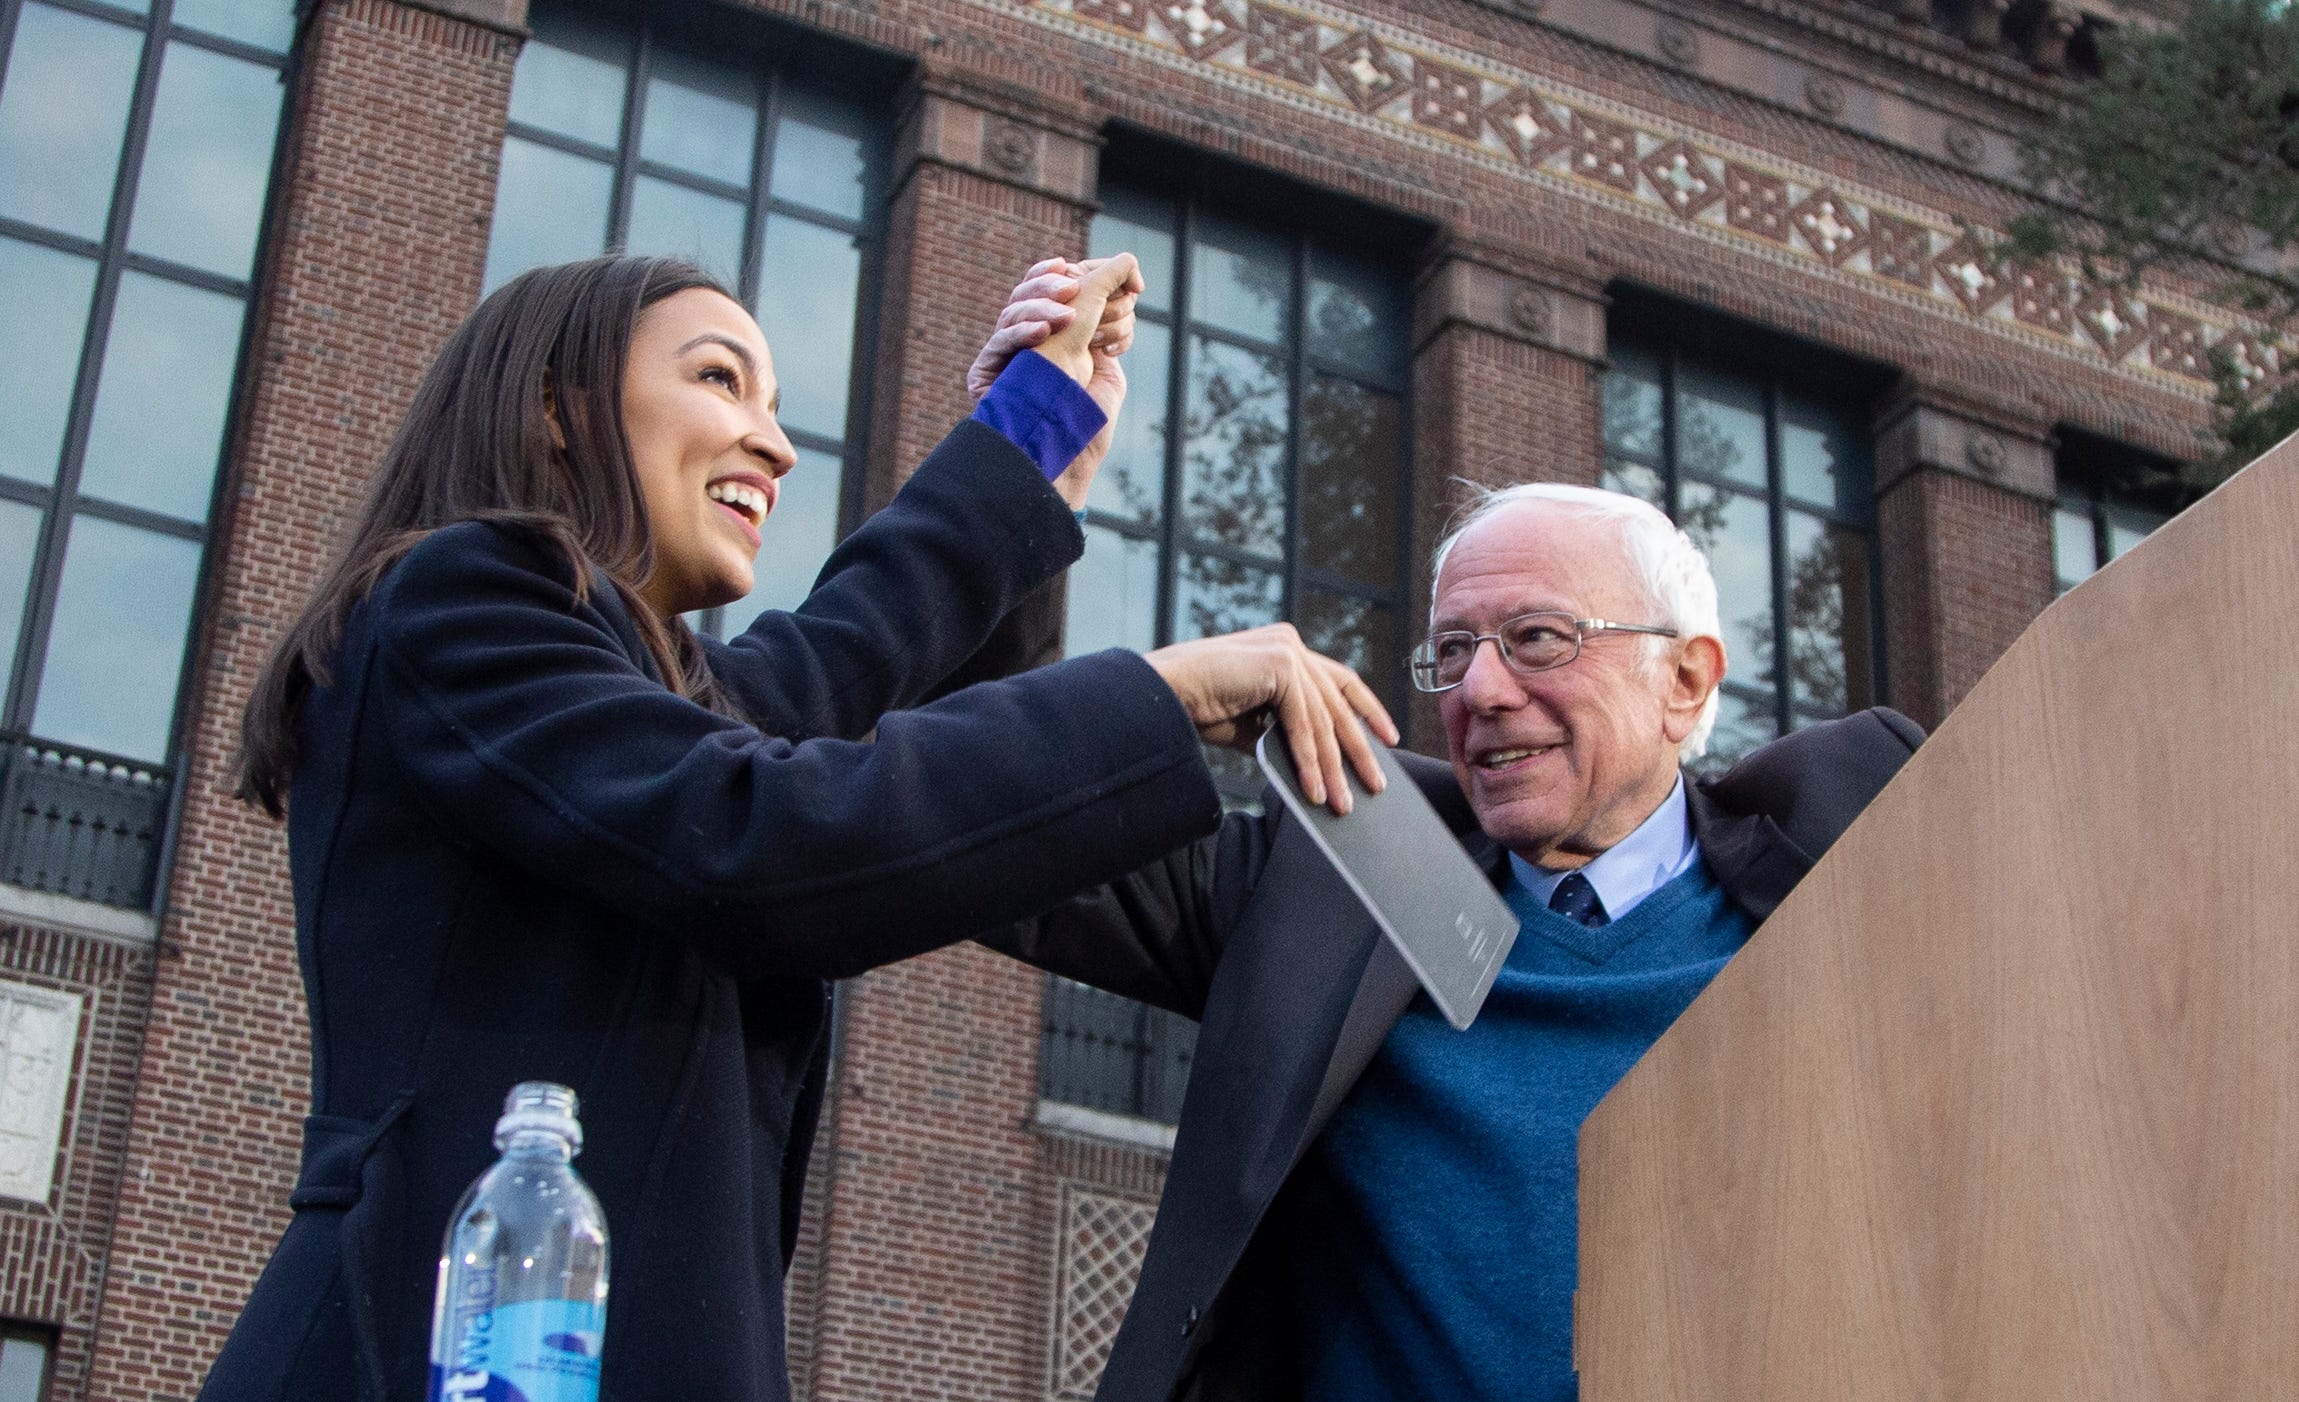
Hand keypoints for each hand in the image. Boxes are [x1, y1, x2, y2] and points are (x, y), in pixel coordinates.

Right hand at [967, 254, 1143, 508]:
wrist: (1067, 464)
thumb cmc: (1086, 423)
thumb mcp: (1106, 365)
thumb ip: (1103, 327)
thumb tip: (1118, 283)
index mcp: (1047, 337)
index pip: (1041, 292)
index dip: (1050, 274)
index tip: (1068, 265)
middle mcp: (1021, 344)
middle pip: (1023, 296)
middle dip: (1048, 286)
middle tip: (1073, 288)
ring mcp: (1002, 360)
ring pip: (1011, 315)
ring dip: (1039, 307)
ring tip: (1067, 315)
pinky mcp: (984, 378)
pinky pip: (999, 345)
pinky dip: (1022, 333)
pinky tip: (1045, 331)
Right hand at [1144, 624, 1400, 814]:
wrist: (1160, 696)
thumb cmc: (1197, 708)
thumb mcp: (1253, 722)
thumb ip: (1284, 731)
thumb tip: (1317, 766)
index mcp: (1286, 649)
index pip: (1339, 681)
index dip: (1367, 710)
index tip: (1388, 738)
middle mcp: (1290, 643)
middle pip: (1338, 702)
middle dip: (1359, 749)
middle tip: (1376, 785)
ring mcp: (1286, 649)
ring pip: (1322, 718)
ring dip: (1332, 767)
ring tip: (1341, 803)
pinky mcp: (1278, 663)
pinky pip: (1302, 721)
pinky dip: (1309, 760)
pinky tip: (1313, 789)